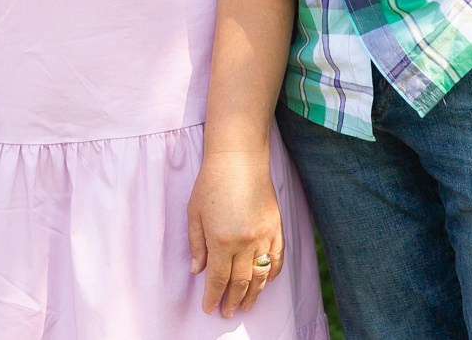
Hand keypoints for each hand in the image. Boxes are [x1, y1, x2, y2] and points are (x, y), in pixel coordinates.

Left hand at [188, 150, 283, 316]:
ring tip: (246, 307)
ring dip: (254, 294)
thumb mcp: (194, 213)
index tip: (209, 309)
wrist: (239, 158)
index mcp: (221, 240)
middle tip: (227, 313)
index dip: (213, 296)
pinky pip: (277, 258)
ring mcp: (264, 236)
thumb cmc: (211, 182)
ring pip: (261, 275)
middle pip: (240, 282)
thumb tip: (197, 271)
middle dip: (232, 300)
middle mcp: (245, 243)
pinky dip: (272, 273)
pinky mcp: (276, 228)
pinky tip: (266, 282)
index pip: (217, 278)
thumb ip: (197, 244)